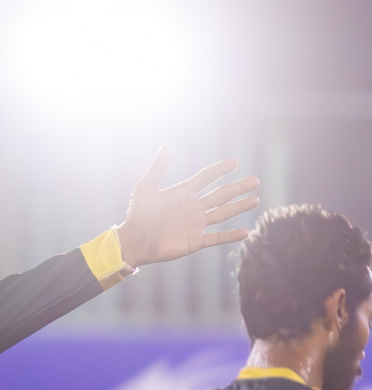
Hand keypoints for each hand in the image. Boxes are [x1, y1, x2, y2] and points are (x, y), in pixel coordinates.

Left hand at [114, 147, 259, 266]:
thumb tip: (165, 147)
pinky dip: (230, 236)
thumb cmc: (137, 215)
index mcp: (182, 194)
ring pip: (222, 213)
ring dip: (239, 207)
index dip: (219, 170)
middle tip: (255, 180)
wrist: (133, 242)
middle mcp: (192, 208)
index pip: (205, 178)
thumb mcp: (145, 189)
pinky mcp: (195, 241)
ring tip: (255, 199)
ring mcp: (195, 224)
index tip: (234, 161)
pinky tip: (246, 232)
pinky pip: (217, 238)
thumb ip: (156, 169)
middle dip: (237, 188)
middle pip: (220, 195)